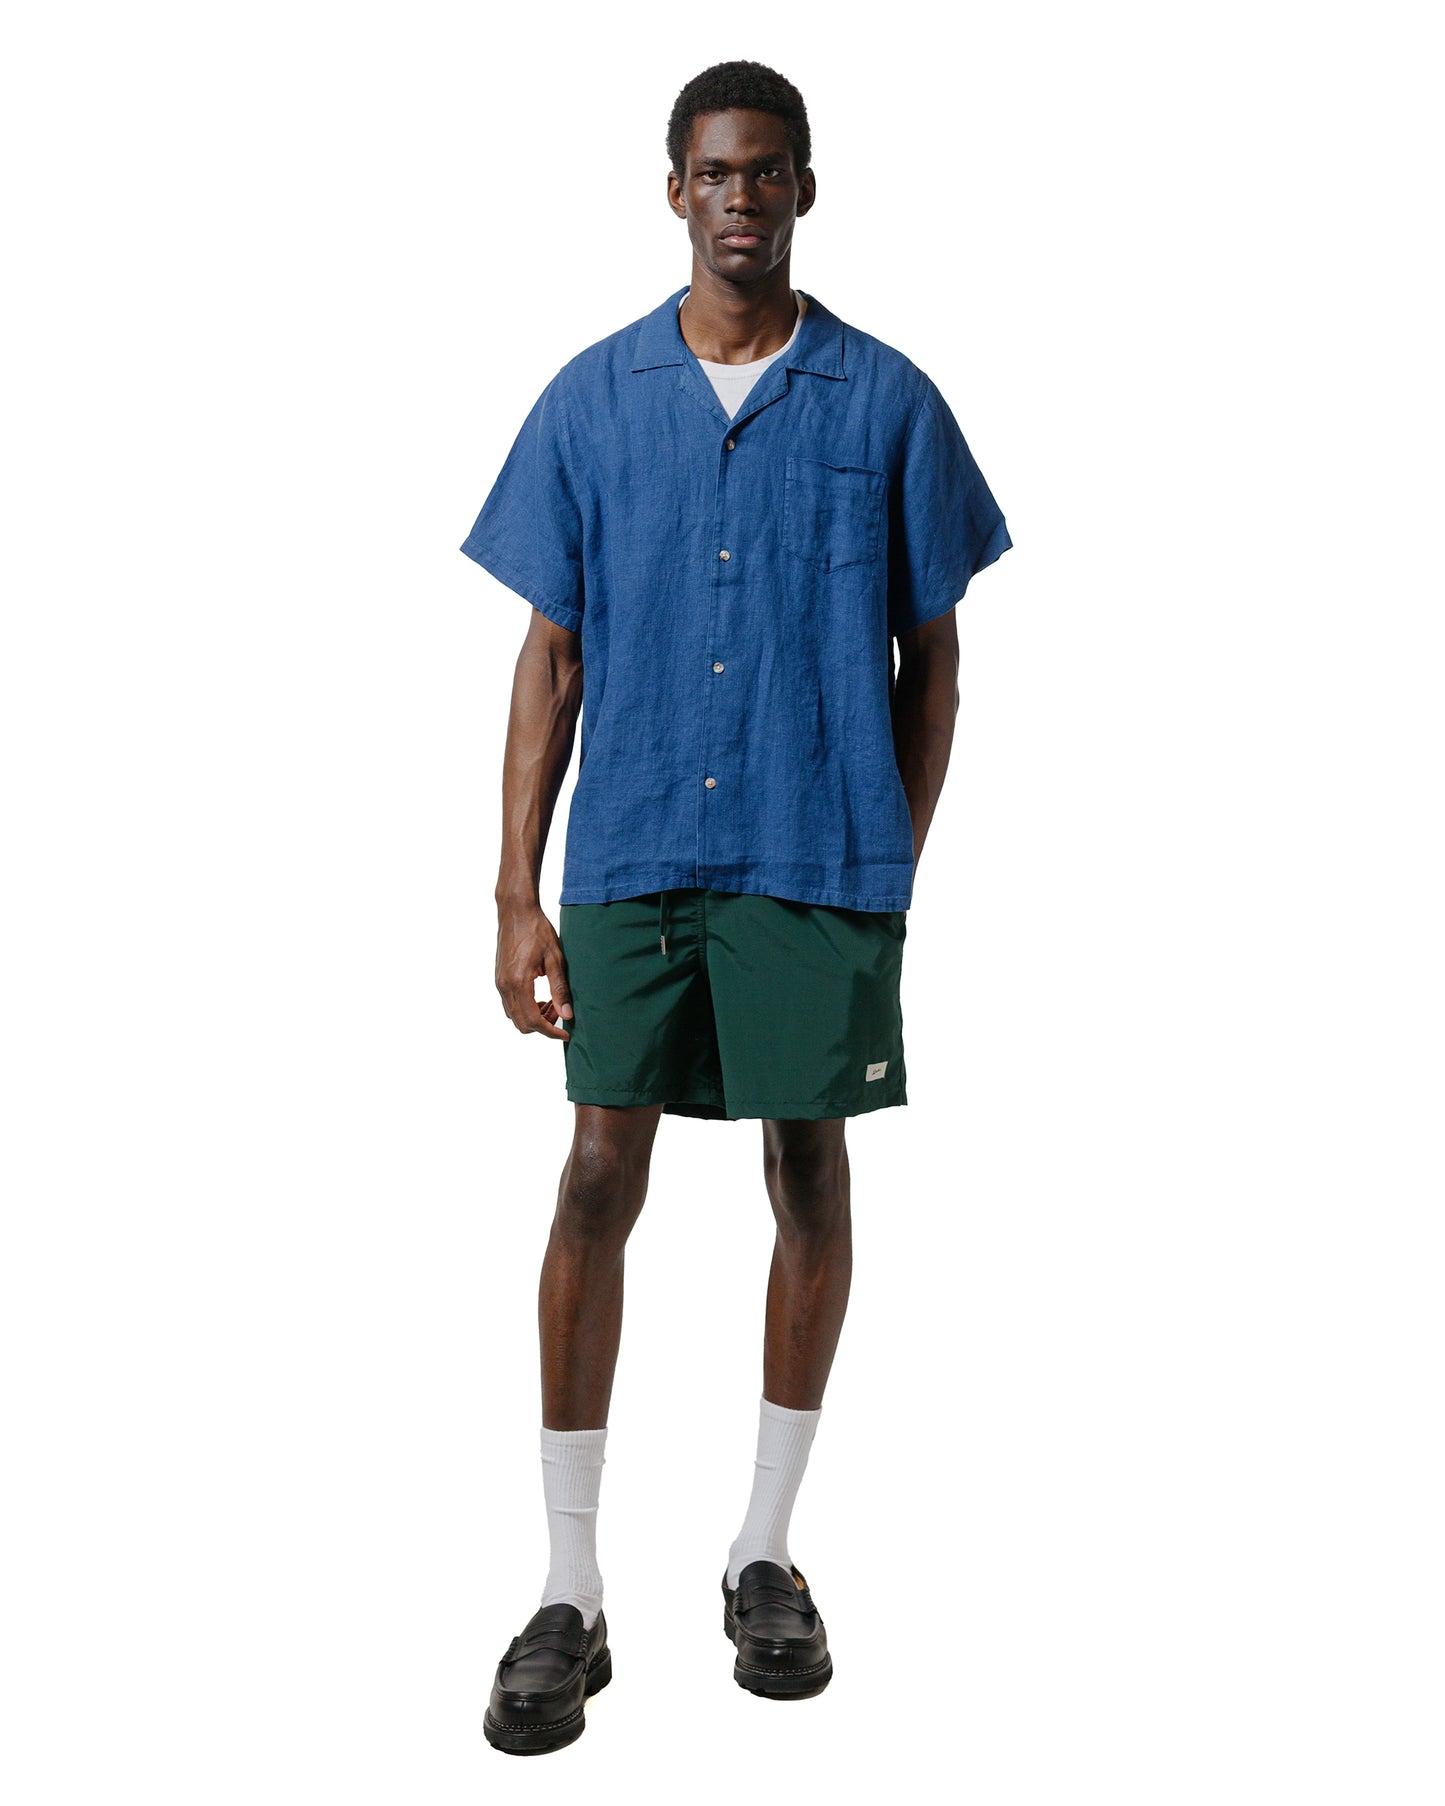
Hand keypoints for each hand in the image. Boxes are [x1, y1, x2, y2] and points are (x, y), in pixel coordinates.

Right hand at [495, 902, 572, 1040]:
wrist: (516, 911)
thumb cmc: (537, 931)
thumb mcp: (555, 959)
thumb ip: (559, 989)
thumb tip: (567, 1014)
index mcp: (518, 982)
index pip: (533, 1020)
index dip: (550, 1031)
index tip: (566, 1033)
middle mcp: (504, 986)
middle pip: (521, 1023)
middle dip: (543, 1025)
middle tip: (560, 1012)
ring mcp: (499, 983)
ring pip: (514, 1016)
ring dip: (533, 1017)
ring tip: (551, 1003)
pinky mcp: (499, 978)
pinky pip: (509, 1004)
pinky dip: (524, 1008)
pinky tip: (539, 997)